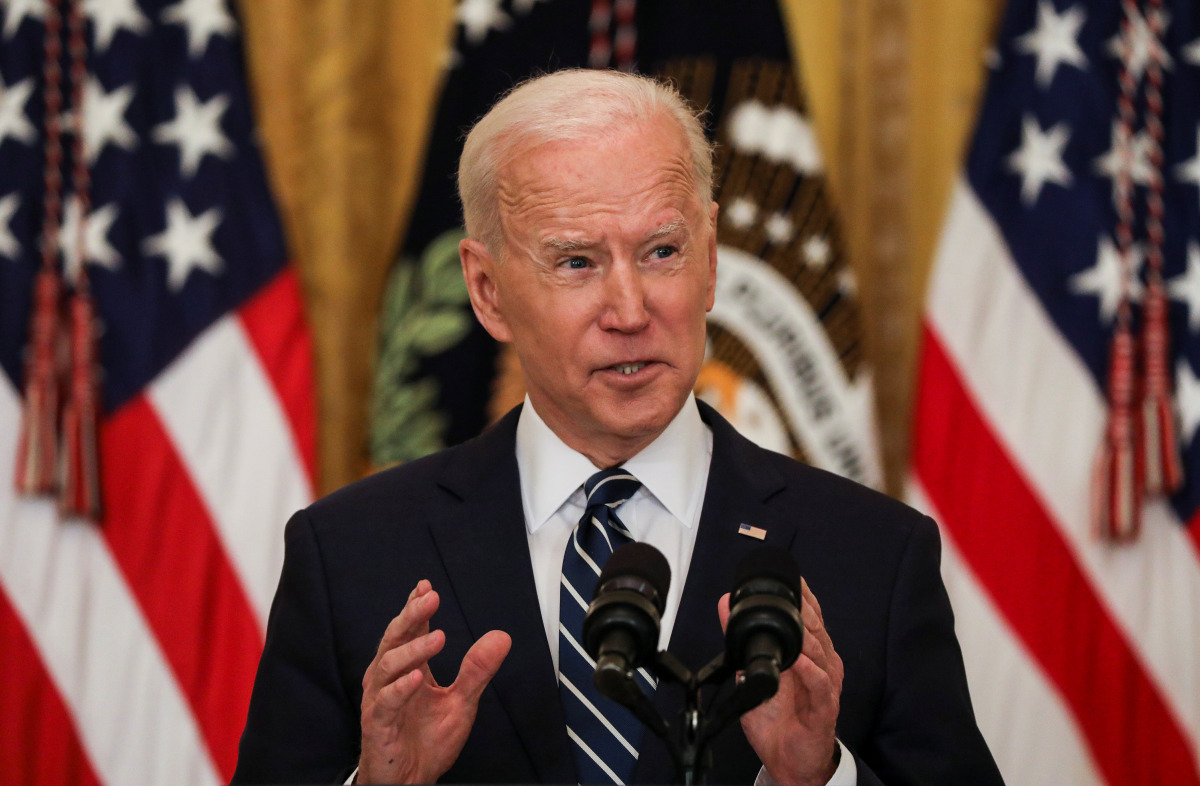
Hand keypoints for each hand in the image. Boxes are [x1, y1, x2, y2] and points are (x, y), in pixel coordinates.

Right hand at [357, 580, 511, 783]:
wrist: (410, 781)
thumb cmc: (427, 741)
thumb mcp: (461, 702)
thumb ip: (477, 670)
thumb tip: (501, 637)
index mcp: (407, 669)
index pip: (409, 631)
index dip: (416, 608)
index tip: (426, 587)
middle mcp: (388, 680)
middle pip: (395, 640)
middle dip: (412, 616)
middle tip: (430, 598)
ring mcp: (379, 701)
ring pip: (387, 667)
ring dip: (413, 650)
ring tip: (438, 637)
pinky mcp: (377, 725)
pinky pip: (385, 703)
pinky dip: (400, 689)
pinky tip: (417, 677)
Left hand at [718, 578, 843, 785]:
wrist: (788, 759)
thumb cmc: (778, 717)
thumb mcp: (754, 672)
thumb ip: (741, 639)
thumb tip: (724, 605)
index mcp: (810, 653)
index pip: (811, 617)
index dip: (804, 596)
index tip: (792, 578)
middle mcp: (822, 664)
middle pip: (817, 628)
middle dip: (804, 610)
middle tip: (788, 595)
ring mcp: (826, 684)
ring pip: (820, 652)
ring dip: (805, 638)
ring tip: (790, 625)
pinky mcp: (825, 707)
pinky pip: (820, 684)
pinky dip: (809, 670)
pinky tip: (798, 661)